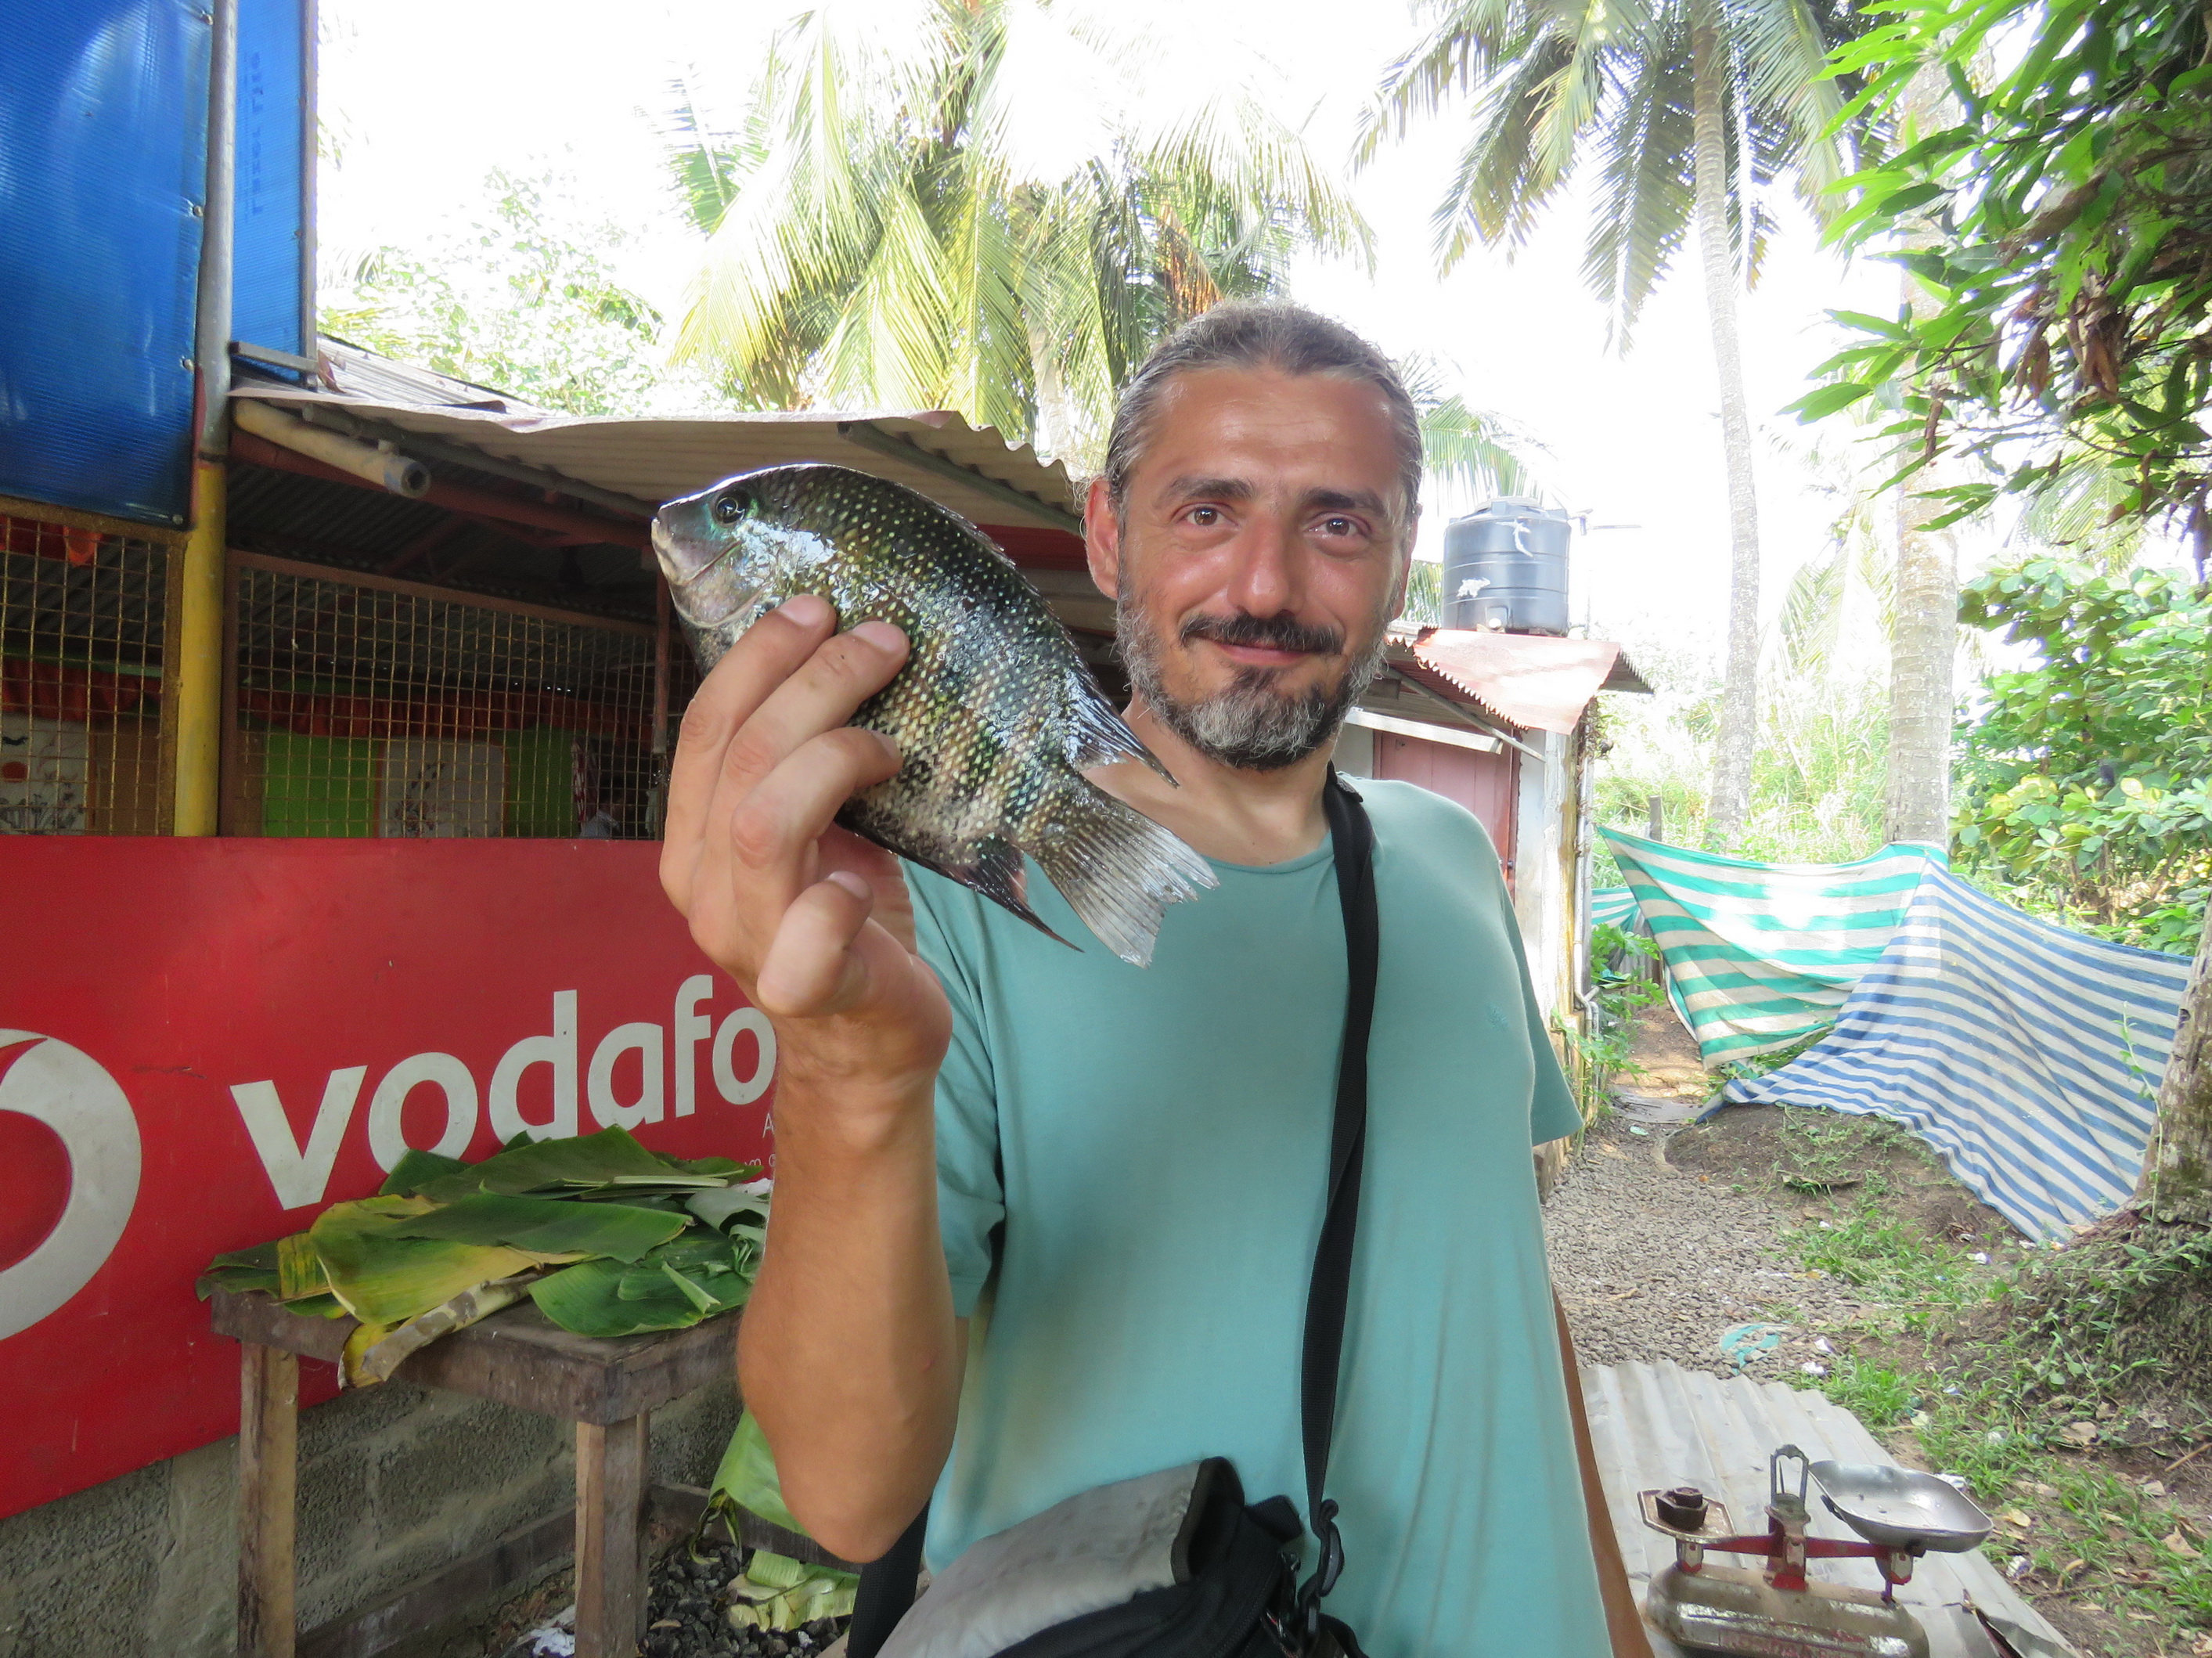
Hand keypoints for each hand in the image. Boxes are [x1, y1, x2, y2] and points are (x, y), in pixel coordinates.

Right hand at [661, 594, 950, 1101]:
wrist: (868, 1044)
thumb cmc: (846, 922)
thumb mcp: (819, 828)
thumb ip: (808, 762)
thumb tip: (854, 650)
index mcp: (693, 840)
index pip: (705, 729)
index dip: (758, 659)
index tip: (818, 608)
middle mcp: (701, 888)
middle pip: (742, 758)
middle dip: (816, 682)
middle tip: (883, 644)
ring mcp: (745, 942)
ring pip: (765, 822)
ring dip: (838, 756)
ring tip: (894, 744)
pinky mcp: (807, 989)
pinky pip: (810, 931)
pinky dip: (842, 894)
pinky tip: (869, 881)